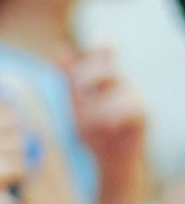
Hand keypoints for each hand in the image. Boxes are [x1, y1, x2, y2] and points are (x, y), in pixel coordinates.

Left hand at [64, 46, 146, 183]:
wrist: (109, 160)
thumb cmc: (93, 130)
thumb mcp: (76, 104)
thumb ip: (69, 79)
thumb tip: (59, 49)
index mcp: (106, 77)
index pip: (104, 50)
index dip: (100, 46)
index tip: (96, 43)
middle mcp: (123, 82)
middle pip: (102, 70)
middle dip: (83, 85)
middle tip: (79, 102)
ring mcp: (135, 96)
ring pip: (108, 94)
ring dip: (91, 113)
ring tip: (88, 128)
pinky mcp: (143, 113)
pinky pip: (123, 109)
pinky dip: (108, 121)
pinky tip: (105, 129)